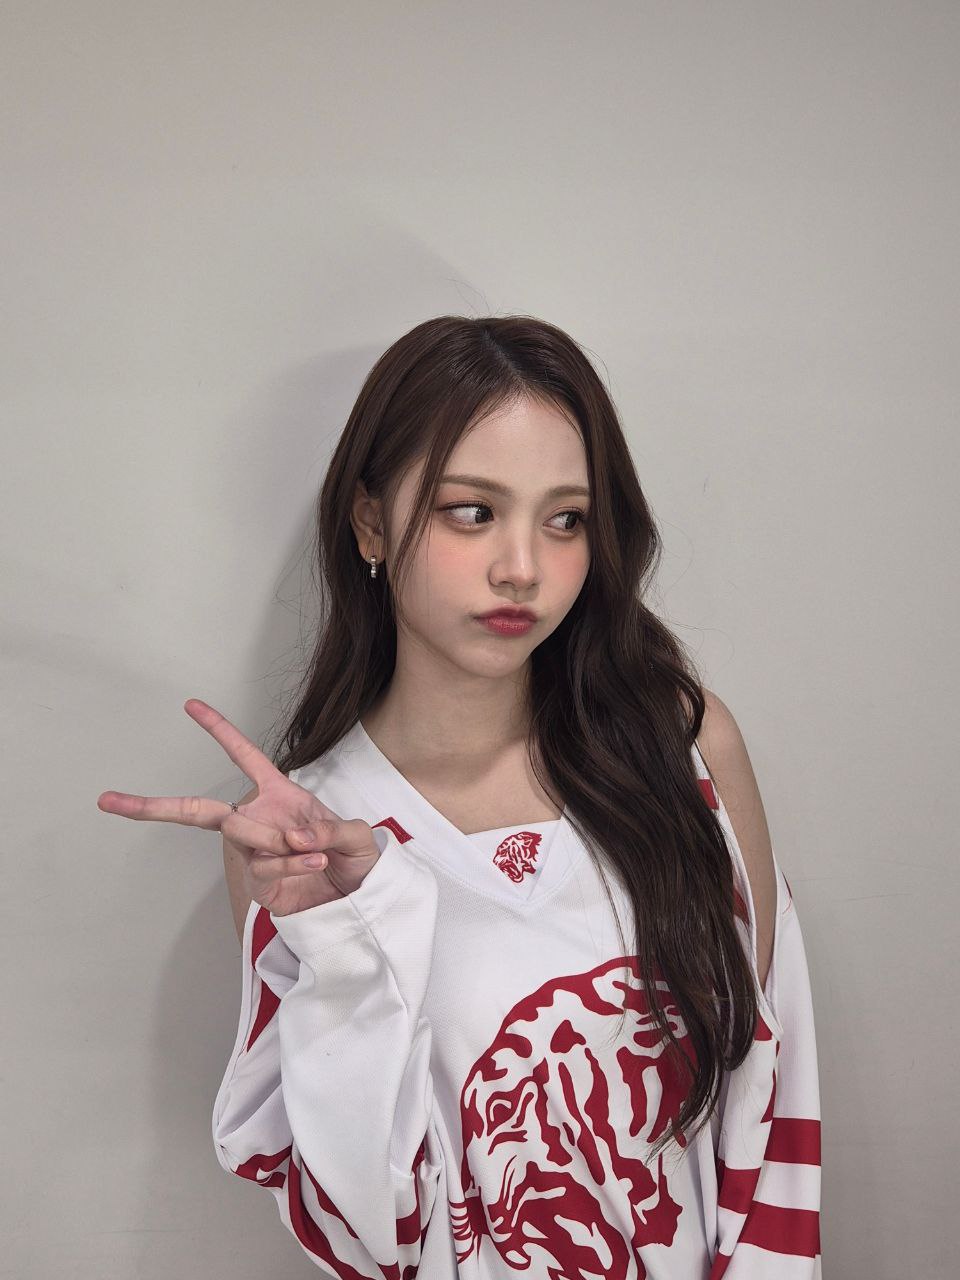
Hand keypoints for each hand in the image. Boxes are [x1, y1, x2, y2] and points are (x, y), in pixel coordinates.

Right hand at [97, 698, 382, 915]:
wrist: (357, 902)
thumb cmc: (353, 860)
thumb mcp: (357, 836)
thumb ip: (333, 829)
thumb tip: (296, 836)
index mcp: (278, 795)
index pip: (244, 756)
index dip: (219, 730)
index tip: (191, 705)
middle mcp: (257, 820)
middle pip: (200, 810)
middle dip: (154, 806)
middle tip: (112, 801)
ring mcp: (253, 854)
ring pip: (241, 834)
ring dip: (278, 841)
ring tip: (313, 851)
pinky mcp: (257, 884)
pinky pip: (265, 867)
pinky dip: (291, 865)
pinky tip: (313, 864)